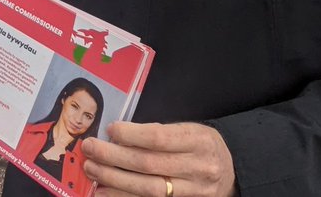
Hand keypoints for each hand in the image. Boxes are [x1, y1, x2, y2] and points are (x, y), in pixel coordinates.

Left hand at [81, 121, 237, 196]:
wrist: (231, 170)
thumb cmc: (200, 144)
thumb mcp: (187, 129)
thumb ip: (156, 132)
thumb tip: (116, 135)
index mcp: (197, 141)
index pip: (159, 138)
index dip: (131, 134)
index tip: (110, 129)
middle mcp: (198, 168)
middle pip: (149, 164)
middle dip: (113, 157)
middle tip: (89, 148)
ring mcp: (193, 191)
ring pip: (148, 189)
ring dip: (114, 180)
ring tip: (92, 170)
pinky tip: (105, 193)